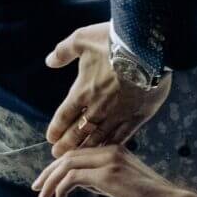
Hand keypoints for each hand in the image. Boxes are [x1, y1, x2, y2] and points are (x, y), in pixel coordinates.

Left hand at [31, 146, 196, 196]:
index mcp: (115, 150)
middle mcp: (110, 150)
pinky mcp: (108, 175)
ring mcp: (109, 161)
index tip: (45, 182)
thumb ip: (101, 180)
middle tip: (36, 188)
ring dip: (50, 181)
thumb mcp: (122, 186)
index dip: (57, 167)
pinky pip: (73, 177)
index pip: (77, 153)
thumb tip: (80, 183)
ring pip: (67, 164)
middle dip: (48, 173)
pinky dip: (61, 188)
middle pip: (68, 155)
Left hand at [43, 23, 169, 153]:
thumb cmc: (112, 41)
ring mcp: (118, 114)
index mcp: (82, 91)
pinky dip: (111, 145)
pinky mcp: (137, 116)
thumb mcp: (81, 39)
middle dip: (66, 144)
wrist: (146, 49)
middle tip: (57, 155)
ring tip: (78, 157)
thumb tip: (49, 61)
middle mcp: (97, 107)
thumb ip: (63, 51)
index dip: (56, 128)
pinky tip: (106, 151)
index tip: (51, 138)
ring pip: (98, 138)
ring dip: (86, 149)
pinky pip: (122, 136)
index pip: (64, 116)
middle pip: (77, 132)